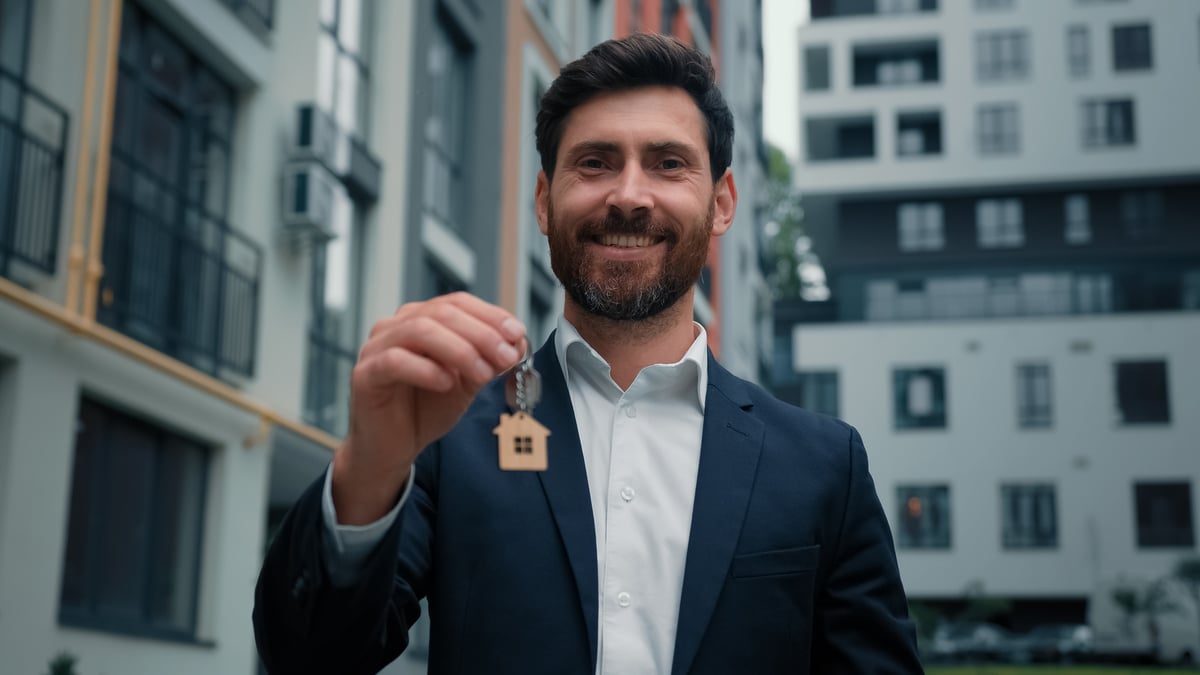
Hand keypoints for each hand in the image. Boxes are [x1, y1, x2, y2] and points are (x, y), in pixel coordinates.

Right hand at [331, 292, 526, 524]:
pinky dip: (426, 369)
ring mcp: (377, 347)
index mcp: (420, 320)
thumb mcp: (467, 382)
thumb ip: (488, 360)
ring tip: (483, 374)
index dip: (490, 315)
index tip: (517, 333)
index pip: (457, 303)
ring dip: (459, 349)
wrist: (394, 448)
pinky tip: (446, 383)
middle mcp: (396, 326)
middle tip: (506, 356)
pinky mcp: (365, 374)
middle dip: (481, 333)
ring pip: (419, 330)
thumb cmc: (426, 409)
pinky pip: (395, 361)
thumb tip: (517, 343)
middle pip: (442, 313)